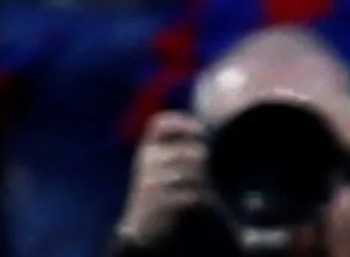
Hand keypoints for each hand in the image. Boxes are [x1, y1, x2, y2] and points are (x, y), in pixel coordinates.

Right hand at [116, 110, 208, 246]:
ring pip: (190, 172)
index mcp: (146, 148)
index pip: (159, 124)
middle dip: (202, 158)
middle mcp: (146, 161)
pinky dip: (202, 197)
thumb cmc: (156, 190)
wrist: (141, 227)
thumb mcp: (157, 165)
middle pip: (184, 150)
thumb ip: (174, 148)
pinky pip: (190, 194)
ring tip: (208, 186)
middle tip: (209, 167)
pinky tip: (204, 200)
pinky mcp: (160, 201)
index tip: (200, 128)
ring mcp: (152, 181)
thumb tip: (205, 133)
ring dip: (204, 180)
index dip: (181, 121)